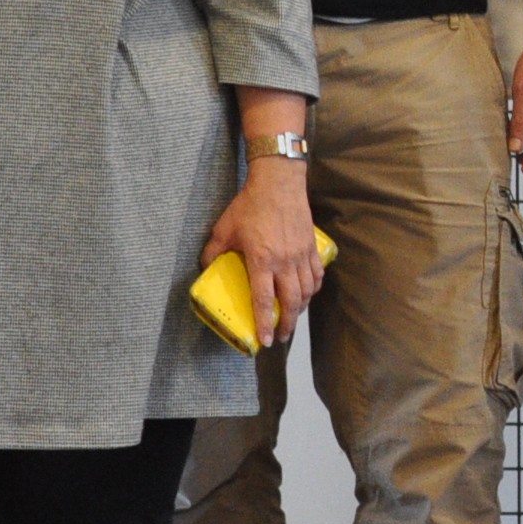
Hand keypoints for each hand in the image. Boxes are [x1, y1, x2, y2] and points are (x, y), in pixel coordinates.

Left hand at [202, 158, 321, 348]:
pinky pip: (317, 274)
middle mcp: (284, 262)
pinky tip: (308, 294)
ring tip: (292, 318)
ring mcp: (301, 254)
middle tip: (280, 337)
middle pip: (290, 302)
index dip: (264, 323)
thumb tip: (205, 267)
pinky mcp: (311, 246)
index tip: (264, 340)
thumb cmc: (250, 205)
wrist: (278, 183)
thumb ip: (213, 251)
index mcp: (262, 260)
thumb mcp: (223, 228)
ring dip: (300, 309)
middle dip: (286, 324)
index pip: (264, 300)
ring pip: (307, 291)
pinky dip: (314, 288)